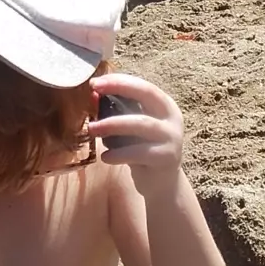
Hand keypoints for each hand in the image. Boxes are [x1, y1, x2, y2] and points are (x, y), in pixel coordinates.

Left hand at [87, 72, 185, 190]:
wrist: (162, 184)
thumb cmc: (142, 151)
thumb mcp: (130, 130)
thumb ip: (116, 113)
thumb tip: (93, 95)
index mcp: (164, 106)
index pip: (143, 85)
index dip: (119, 81)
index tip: (95, 82)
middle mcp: (172, 118)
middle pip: (147, 95)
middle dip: (119, 90)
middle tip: (93, 94)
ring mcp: (172, 137)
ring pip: (141, 124)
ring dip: (113, 124)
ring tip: (92, 129)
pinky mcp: (167, 158)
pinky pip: (139, 152)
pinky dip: (119, 154)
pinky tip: (105, 157)